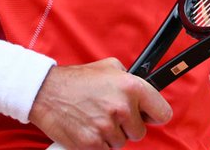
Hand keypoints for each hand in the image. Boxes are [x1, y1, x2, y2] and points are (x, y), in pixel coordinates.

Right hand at [30, 58, 170, 149]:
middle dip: (127, 126)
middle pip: (139, 132)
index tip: (148, 116)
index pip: (163, 113)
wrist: (46, 92)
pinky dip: (98, 144)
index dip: (154, 115)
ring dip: (111, 135)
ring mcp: (107, 127)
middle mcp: (122, 108)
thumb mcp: (110, 67)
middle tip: (110, 115)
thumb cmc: (78, 80)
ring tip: (96, 119)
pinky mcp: (92, 144)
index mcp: (132, 87)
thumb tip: (145, 92)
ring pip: (121, 143)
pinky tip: (89, 128)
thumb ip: (131, 79)